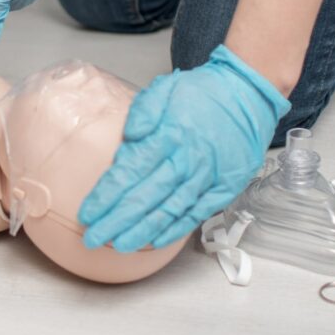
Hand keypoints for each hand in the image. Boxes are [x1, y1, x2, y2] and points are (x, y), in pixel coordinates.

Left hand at [78, 45, 291, 251]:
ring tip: (120, 246)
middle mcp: (187, 160)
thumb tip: (131, 135)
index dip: (106, 196)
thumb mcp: (167, 87)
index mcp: (169, 136)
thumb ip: (144, 110)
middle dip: (116, 221)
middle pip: (145, 197)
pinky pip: (195, 213)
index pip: (130, 172)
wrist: (248, 95)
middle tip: (93, 238)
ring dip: (142, 231)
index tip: (87, 213)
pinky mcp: (223, 189)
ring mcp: (207, 177)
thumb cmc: (202, 93)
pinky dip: (174, 229)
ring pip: (169, 210)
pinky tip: (155, 240)